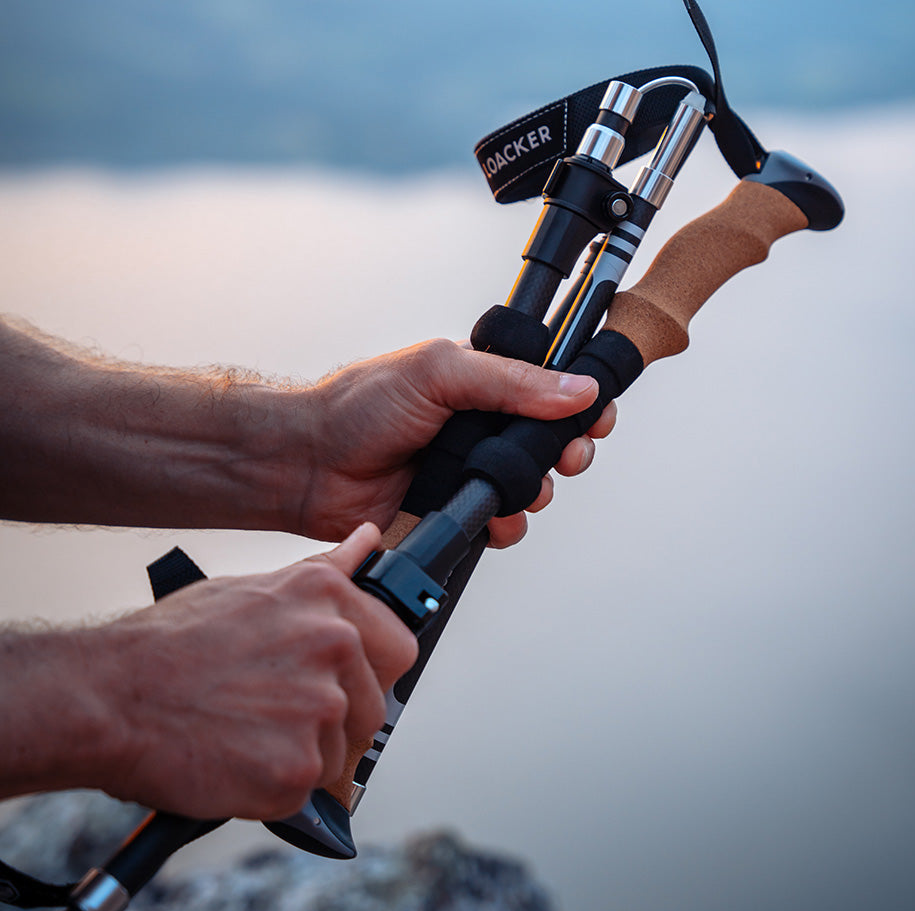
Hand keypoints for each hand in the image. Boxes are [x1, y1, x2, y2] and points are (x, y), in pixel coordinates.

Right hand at [62, 524, 414, 819]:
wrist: (106, 697)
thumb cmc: (170, 644)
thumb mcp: (255, 587)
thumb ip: (325, 570)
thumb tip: (369, 541)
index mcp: (328, 597)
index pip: (398, 648)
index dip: (372, 675)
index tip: (345, 685)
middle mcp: (334, 644)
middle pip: (374, 708)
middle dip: (335, 722)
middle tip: (278, 717)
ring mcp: (320, 708)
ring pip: (340, 752)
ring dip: (301, 754)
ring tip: (247, 734)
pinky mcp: (297, 768)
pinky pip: (308, 792)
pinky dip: (275, 788)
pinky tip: (236, 761)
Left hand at [289, 339, 616, 546]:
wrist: (309, 464)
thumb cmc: (359, 406)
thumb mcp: (439, 373)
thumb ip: (511, 380)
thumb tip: (578, 388)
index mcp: (482, 383)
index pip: (550, 389)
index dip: (581, 404)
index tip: (598, 417)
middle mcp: (481, 427)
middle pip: (552, 442)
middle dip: (569, 451)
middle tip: (569, 457)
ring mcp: (469, 470)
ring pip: (532, 487)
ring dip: (537, 492)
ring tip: (522, 489)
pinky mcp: (456, 510)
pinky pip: (501, 523)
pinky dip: (505, 525)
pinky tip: (492, 518)